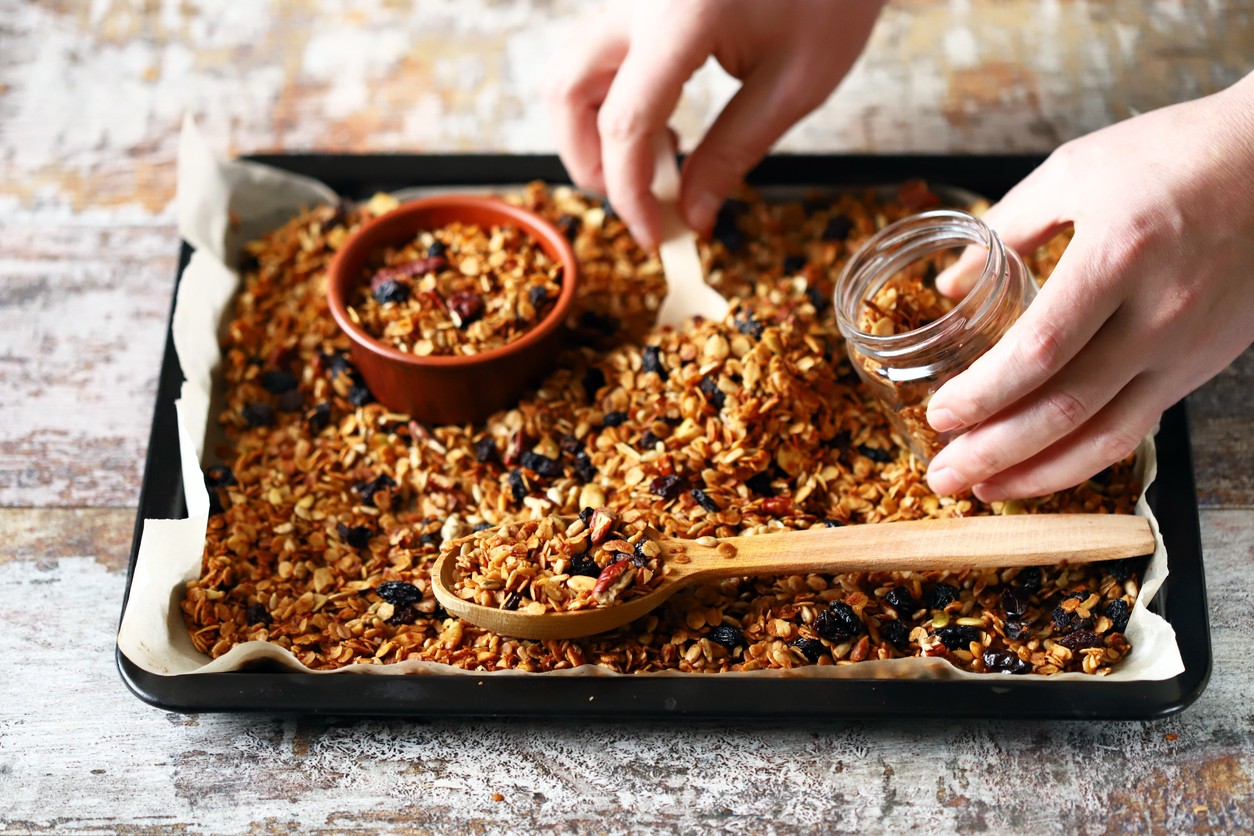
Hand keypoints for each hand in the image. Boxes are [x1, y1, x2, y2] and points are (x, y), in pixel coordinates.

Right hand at [542, 0, 882, 247]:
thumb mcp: (794, 84)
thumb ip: (733, 154)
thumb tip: (691, 215)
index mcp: (681, 16)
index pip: (625, 123)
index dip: (629, 192)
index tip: (651, 234)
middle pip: (566, 91)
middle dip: (589, 160)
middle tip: (636, 200)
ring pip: (569, 68)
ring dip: (591, 128)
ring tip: (655, 157)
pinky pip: (595, 50)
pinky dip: (609, 96)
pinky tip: (659, 116)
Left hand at [925, 72, 1253, 500]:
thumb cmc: (1174, 154)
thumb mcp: (1075, 172)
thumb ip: (1006, 228)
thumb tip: (951, 282)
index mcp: (1117, 257)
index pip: (1039, 352)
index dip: (984, 394)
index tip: (940, 413)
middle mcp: (1157, 314)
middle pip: (1066, 407)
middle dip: (995, 452)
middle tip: (943, 477)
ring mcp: (1185, 348)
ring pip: (1106, 435)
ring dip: (1037, 473)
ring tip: (984, 491)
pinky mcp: (1202, 365)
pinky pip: (1138, 426)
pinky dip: (1085, 457)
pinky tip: (1043, 468)